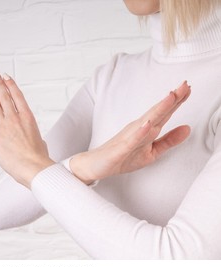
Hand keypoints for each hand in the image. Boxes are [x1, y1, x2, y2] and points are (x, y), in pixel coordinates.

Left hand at [0, 71, 54, 187]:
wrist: (33, 168)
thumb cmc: (38, 158)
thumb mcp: (39, 139)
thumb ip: (31, 132)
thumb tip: (29, 135)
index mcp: (27, 117)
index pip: (17, 95)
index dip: (10, 84)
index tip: (5, 77)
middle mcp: (14, 118)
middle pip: (4, 96)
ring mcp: (2, 126)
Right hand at [70, 81, 191, 184]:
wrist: (94, 165)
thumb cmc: (121, 158)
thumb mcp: (151, 152)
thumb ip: (169, 140)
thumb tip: (187, 128)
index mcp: (146, 129)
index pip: (164, 113)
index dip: (178, 101)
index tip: (188, 88)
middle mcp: (137, 129)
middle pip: (158, 112)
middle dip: (172, 99)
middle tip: (185, 84)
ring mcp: (128, 137)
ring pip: (146, 121)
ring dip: (159, 109)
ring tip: (171, 97)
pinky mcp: (120, 149)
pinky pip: (131, 140)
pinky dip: (140, 131)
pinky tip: (147, 123)